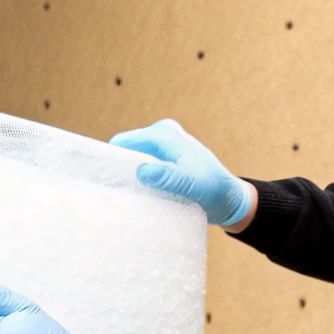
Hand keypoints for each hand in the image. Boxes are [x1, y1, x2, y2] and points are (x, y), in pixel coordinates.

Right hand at [110, 118, 255, 228]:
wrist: (231, 199)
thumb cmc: (213, 191)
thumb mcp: (191, 184)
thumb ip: (168, 177)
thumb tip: (142, 170)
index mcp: (164, 134)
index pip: (124, 142)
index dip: (111, 159)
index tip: (102, 180)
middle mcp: (161, 135)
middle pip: (126, 150)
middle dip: (120, 168)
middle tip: (116, 193)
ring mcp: (163, 147)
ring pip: (134, 160)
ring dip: (130, 176)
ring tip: (128, 196)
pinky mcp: (164, 161)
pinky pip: (143, 167)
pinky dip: (139, 179)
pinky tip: (139, 195)